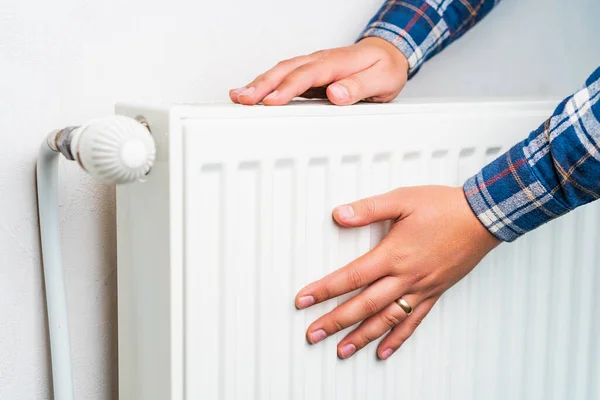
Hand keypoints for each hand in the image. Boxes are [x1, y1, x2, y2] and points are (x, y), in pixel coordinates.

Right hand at [229, 37, 408, 105]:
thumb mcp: (383, 79)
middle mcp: (321, 61)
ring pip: (281, 71)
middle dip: (262, 84)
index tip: (271, 100)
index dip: (288, 88)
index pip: (307, 75)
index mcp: (338, 62)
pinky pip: (285, 77)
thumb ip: (360, 86)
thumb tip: (336, 93)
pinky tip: (253, 94)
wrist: (389, 53)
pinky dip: (267, 85)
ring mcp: (313, 66)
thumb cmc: (386, 67)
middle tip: (242, 98)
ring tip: (238, 97)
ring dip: (259, 83)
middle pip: (286, 70)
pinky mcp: (310, 75)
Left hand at [295, 186, 500, 359]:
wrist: (482, 217)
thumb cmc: (444, 207)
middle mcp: (405, 277)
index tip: (304, 300)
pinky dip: (397, 339)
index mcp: (393, 255)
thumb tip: (340, 215)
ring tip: (341, 350)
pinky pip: (413, 322)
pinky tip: (384, 351)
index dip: (324, 290)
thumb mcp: (402, 199)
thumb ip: (368, 209)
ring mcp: (421, 289)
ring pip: (386, 320)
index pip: (350, 277)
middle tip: (313, 334)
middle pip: (363, 306)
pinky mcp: (434, 293)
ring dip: (361, 337)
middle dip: (335, 322)